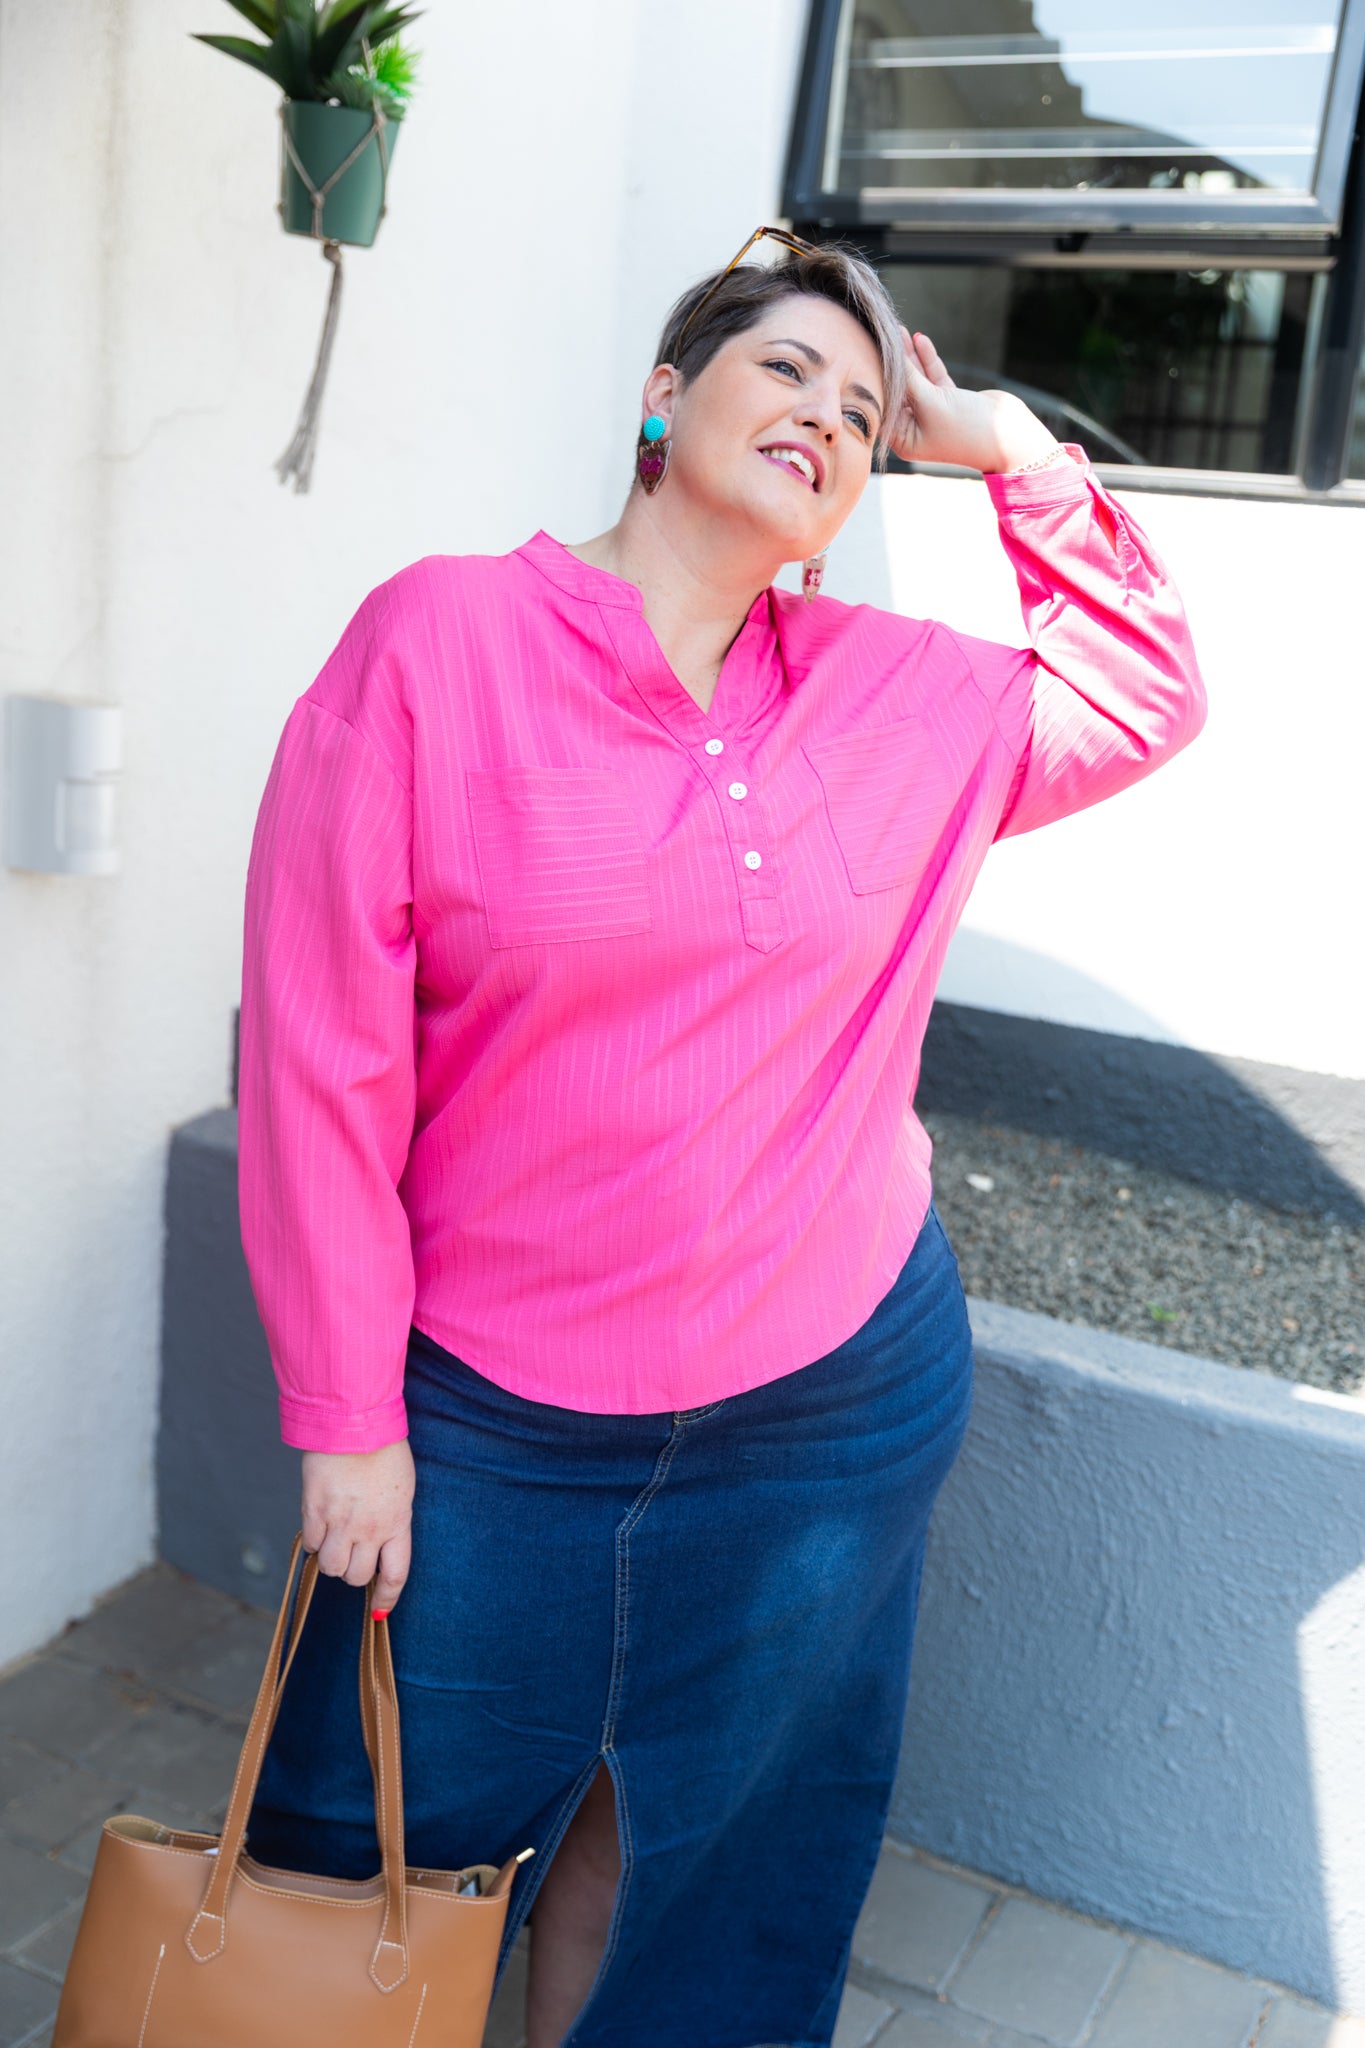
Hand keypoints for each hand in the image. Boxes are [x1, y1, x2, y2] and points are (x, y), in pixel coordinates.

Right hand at [301, 1439, 414, 1613]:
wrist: (355, 1422)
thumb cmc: (384, 1449)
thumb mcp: (401, 1488)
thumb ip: (391, 1518)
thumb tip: (377, 1541)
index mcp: (398, 1523)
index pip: (395, 1575)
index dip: (387, 1598)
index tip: (379, 1610)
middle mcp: (370, 1529)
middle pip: (356, 1577)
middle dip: (353, 1570)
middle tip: (351, 1552)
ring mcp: (340, 1521)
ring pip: (330, 1567)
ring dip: (330, 1558)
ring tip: (333, 1538)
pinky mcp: (314, 1509)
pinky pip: (310, 1543)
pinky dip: (313, 1539)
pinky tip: (319, 1523)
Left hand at [888, 328, 1061, 474]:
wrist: (1009, 435)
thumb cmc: (966, 427)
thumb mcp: (930, 401)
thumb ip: (908, 377)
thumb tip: (888, 354)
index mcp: (904, 440)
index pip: (884, 405)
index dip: (877, 379)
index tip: (869, 352)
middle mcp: (915, 429)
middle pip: (899, 390)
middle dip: (893, 363)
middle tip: (883, 335)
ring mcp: (932, 414)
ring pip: (916, 381)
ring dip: (910, 357)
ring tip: (900, 331)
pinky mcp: (949, 400)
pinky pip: (933, 377)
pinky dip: (928, 359)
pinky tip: (920, 340)